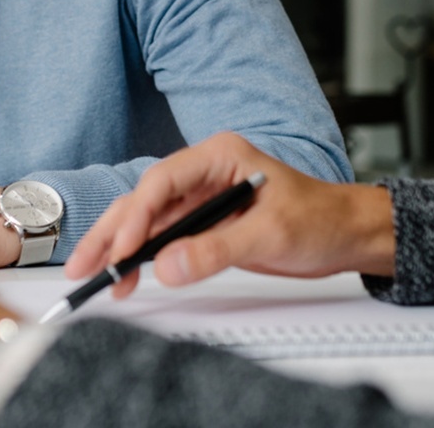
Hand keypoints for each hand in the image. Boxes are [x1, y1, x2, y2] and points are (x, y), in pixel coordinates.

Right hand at [67, 132, 396, 298]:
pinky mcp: (204, 225)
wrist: (348, 235)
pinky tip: (126, 277)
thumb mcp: (271, 233)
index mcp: (220, 155)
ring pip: (146, 221)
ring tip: (95, 277)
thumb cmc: (322, 219)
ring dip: (121, 249)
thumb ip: (218, 249)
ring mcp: (202, 199)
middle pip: (144, 200)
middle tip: (85, 265)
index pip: (163, 180)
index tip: (125, 247)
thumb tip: (169, 267)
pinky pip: (163, 239)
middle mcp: (205, 173)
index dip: (138, 214)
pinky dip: (142, 259)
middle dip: (112, 233)